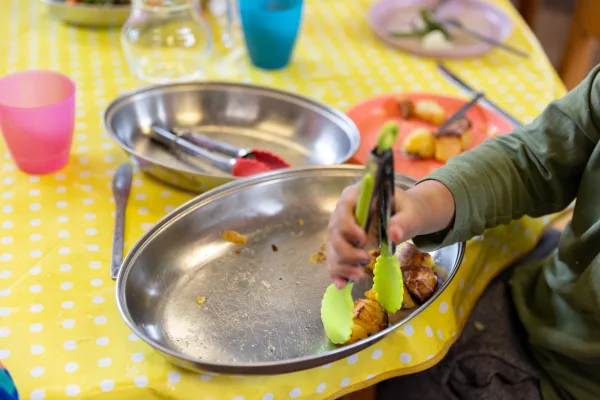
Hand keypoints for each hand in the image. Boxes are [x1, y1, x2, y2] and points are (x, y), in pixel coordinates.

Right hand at [326, 180, 454, 288]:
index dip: (348, 226)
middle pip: (334, 232)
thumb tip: (394, 235)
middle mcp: (343, 213)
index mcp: (356, 196)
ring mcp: (341, 230)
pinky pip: (334, 259)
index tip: (363, 240)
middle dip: (346, 251)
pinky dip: (337, 273)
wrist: (406, 216)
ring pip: (332, 249)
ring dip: (342, 266)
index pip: (343, 208)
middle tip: (366, 259)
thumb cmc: (407, 210)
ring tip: (359, 277)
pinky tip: (343, 284)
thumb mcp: (410, 213)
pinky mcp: (343, 245)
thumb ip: (403, 222)